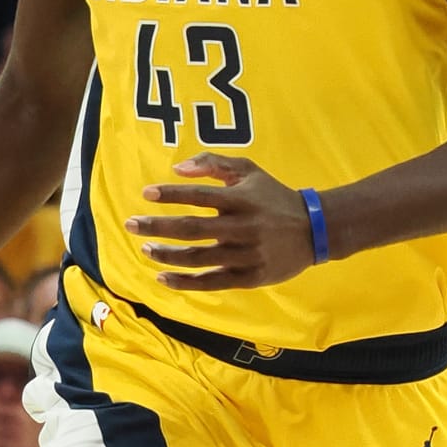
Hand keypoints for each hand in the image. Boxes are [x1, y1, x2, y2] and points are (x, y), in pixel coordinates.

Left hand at [127, 156, 317, 290]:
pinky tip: (163, 278)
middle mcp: (243, 227)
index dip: (171, 195)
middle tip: (131, 224)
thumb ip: (214, 163)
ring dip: (167, 255)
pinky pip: (212, 282)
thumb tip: (177, 169)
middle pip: (192, 229)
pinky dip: (186, 282)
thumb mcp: (249, 171)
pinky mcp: (250, 277)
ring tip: (146, 249)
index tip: (146, 194)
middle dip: (157, 227)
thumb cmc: (273, 196)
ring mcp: (246, 255)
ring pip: (199, 258)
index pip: (199, 196)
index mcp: (241, 200)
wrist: (314, 230)